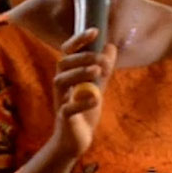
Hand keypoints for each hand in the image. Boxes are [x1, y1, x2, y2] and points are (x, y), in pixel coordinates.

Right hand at [48, 28, 116, 158]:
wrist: (75, 140)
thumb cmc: (84, 111)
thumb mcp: (96, 86)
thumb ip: (103, 68)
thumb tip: (111, 46)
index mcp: (68, 74)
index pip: (67, 51)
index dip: (79, 40)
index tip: (95, 31)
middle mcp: (60, 85)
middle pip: (63, 64)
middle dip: (83, 57)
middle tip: (101, 60)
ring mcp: (60, 101)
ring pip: (61, 82)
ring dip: (79, 73)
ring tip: (97, 72)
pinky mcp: (64, 118)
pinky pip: (67, 108)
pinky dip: (81, 103)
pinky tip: (96, 99)